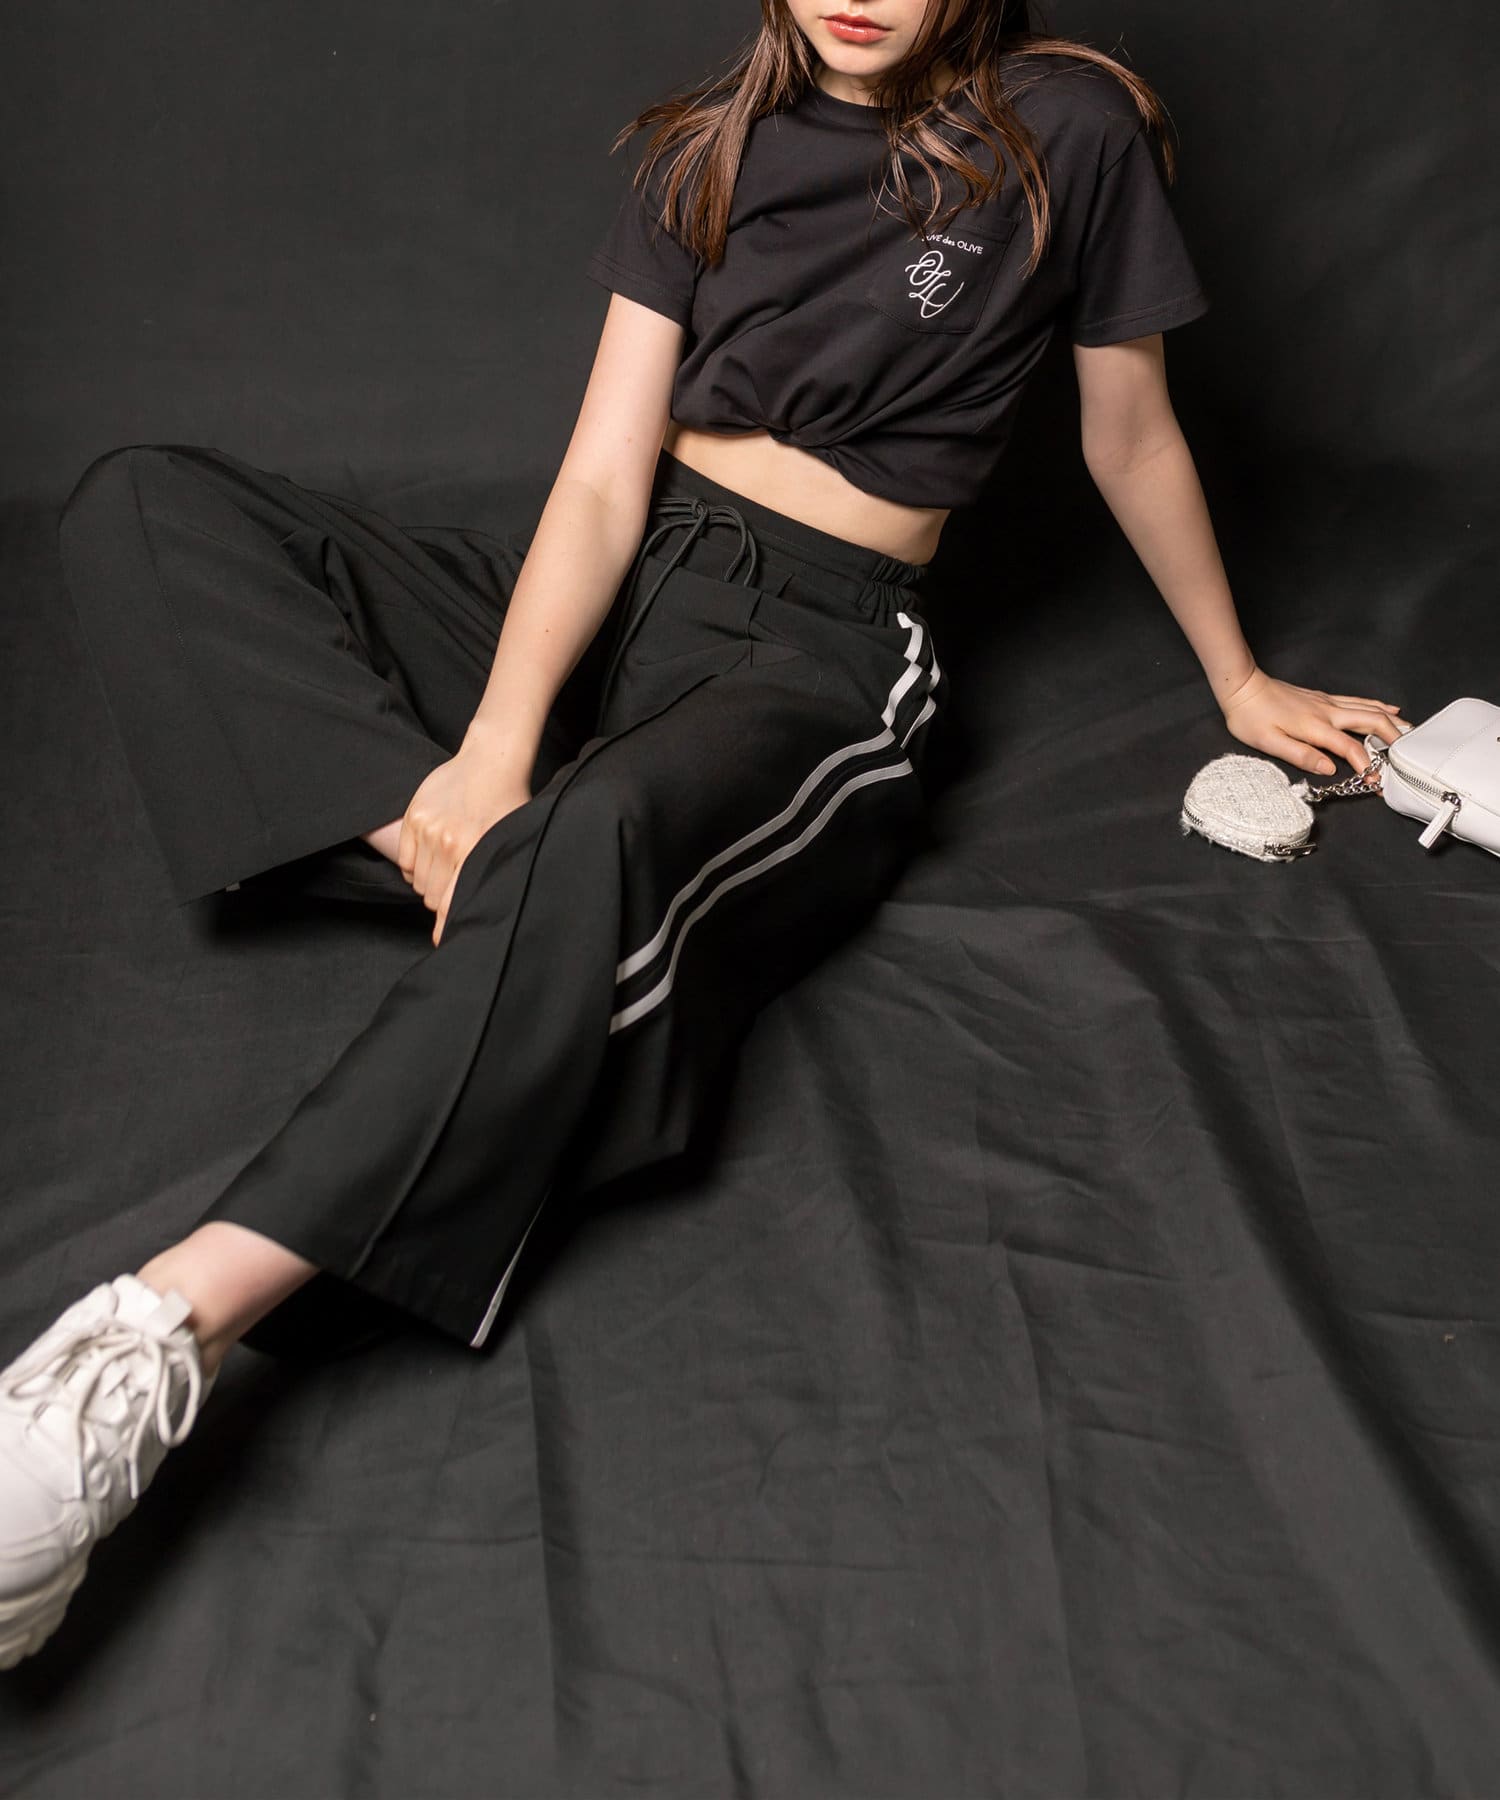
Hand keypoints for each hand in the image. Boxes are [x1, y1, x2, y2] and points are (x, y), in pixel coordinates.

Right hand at [397, 742, 532, 946]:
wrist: (490, 762)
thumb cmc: (507, 804)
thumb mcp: (509, 842)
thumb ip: (491, 874)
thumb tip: (478, 908)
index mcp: (473, 853)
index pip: (452, 904)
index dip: (446, 927)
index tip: (443, 941)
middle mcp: (447, 843)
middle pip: (432, 896)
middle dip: (441, 900)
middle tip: (453, 889)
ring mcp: (427, 829)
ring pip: (418, 880)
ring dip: (428, 883)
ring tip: (445, 869)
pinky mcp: (414, 817)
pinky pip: (405, 860)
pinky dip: (415, 866)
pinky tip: (431, 857)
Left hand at [1218, 665, 1411, 779]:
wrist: (1243, 687)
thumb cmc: (1251, 717)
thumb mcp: (1269, 742)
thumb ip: (1301, 755)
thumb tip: (1329, 769)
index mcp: (1315, 727)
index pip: (1350, 748)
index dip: (1366, 766)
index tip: (1374, 781)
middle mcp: (1327, 712)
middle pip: (1371, 722)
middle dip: (1392, 740)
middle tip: (1406, 757)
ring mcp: (1327, 703)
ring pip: (1369, 709)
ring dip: (1392, 722)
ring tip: (1409, 733)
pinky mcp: (1323, 698)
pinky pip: (1359, 701)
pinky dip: (1378, 706)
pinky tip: (1389, 709)